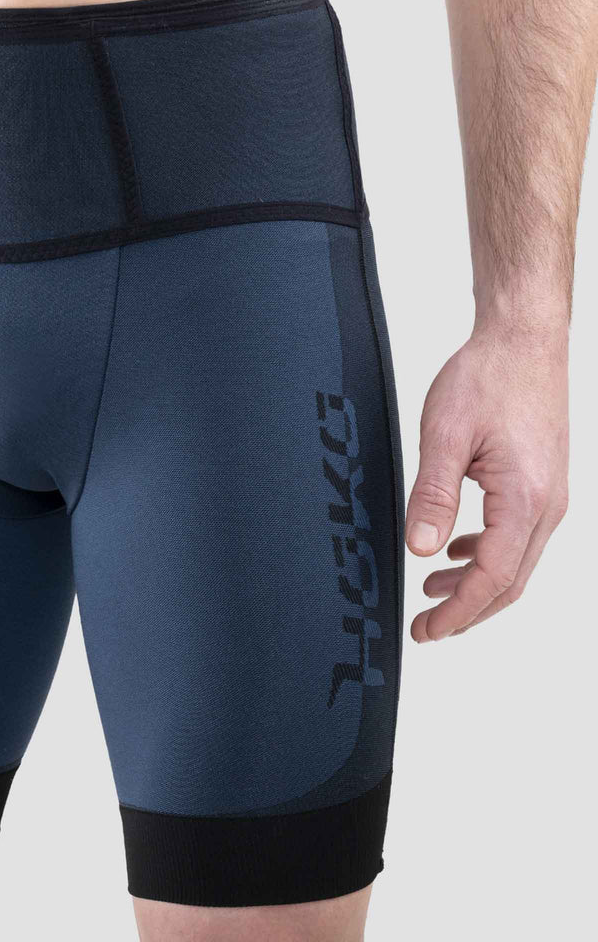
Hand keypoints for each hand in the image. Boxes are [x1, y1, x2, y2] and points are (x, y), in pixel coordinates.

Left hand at [405, 325, 568, 641]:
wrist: (523, 340)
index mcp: (524, 499)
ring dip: (474, 585)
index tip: (427, 630)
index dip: (458, 611)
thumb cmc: (488, 377)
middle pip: (509, 582)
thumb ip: (433, 496)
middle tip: (425, 628)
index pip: (493, 578)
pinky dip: (485, 555)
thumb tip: (421, 549)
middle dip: (466, 610)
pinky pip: (516, 536)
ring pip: (514, 562)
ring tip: (431, 592)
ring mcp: (548, 496)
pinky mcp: (540, 484)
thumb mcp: (445, 435)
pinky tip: (456, 552)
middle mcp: (546, 505)